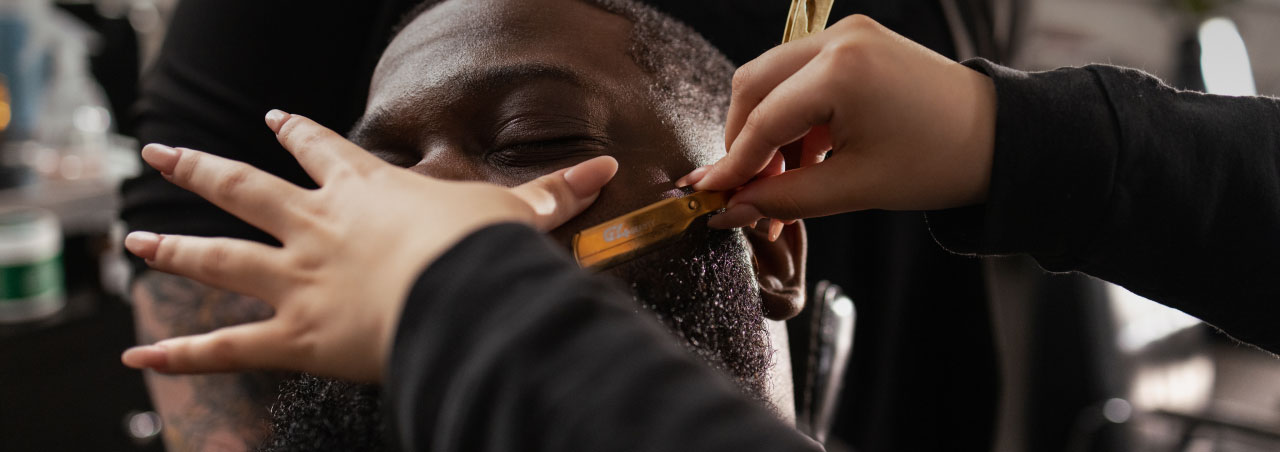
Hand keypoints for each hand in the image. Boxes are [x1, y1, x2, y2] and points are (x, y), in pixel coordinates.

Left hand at [121, 110, 617, 381]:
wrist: (453, 291)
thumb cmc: (479, 250)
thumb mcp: (514, 216)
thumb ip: (553, 195)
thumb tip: (606, 170)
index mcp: (363, 191)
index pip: (320, 151)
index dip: (296, 134)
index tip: (272, 120)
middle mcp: (316, 226)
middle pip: (243, 189)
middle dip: (200, 169)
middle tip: (160, 151)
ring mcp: (295, 279)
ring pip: (219, 258)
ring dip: (174, 250)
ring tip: (137, 242)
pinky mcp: (291, 335)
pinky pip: (226, 348)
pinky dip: (182, 354)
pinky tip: (140, 353)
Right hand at [679, 15, 996, 226]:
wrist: (999, 138)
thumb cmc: (939, 162)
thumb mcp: (854, 188)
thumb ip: (783, 199)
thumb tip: (730, 210)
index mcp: (842, 70)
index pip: (763, 119)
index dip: (733, 163)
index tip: (708, 194)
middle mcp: (839, 40)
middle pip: (755, 86)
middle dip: (743, 141)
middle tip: (743, 190)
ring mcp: (848, 35)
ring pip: (773, 78)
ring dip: (766, 129)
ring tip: (777, 182)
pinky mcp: (856, 42)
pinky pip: (801, 75)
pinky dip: (792, 115)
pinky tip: (802, 159)